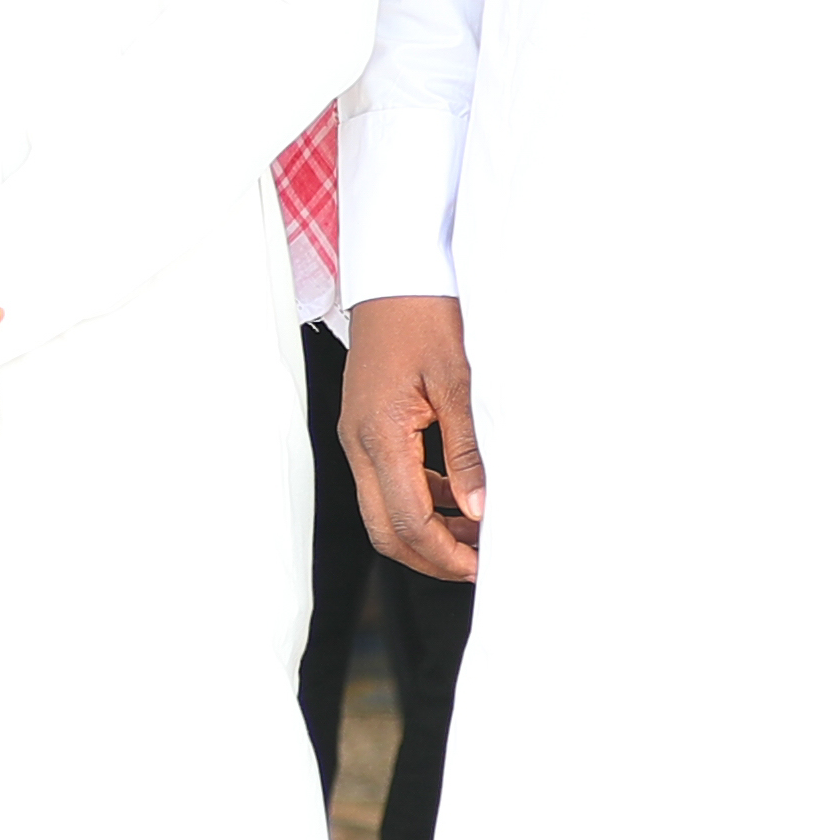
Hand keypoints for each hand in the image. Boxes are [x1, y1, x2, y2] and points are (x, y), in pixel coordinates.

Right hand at [339, 295, 485, 579]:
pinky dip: (422, 501)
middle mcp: (358, 440)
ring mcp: (357, 434)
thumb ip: (468, 451)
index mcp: (379, 433)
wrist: (397, 273)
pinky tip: (458, 497)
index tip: (482, 566)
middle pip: (385, 529)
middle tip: (478, 564)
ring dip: (428, 532)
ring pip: (384, 509)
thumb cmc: (427, 314)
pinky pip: (388, 481)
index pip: (407, 520)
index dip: (445, 553)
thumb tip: (478, 509)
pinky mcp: (367, 426)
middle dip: (431, 556)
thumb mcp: (461, 382)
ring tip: (478, 534)